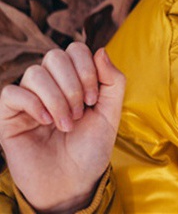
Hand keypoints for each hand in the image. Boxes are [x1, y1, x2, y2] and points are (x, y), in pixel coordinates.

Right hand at [0, 44, 124, 211]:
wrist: (73, 182)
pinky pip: (11, 93)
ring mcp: (28, 99)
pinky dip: (32, 104)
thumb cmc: (91, 147)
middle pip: (55, 56)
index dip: (87, 69)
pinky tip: (45, 122)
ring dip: (56, 98)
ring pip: (35, 73)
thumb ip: (113, 80)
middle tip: (80, 113)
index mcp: (74, 78)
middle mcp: (50, 84)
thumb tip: (100, 50)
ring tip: (66, 124)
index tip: (94, 100)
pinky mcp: (9, 117)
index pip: (76, 50)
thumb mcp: (111, 113)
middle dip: (72, 85)